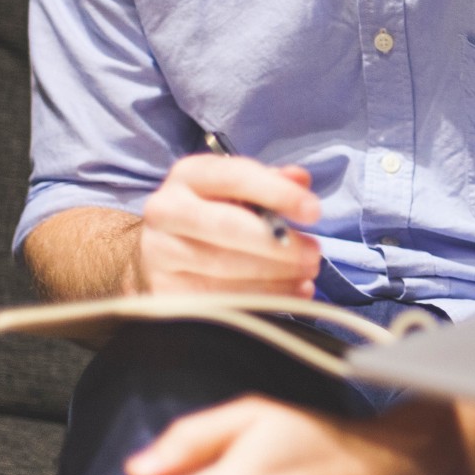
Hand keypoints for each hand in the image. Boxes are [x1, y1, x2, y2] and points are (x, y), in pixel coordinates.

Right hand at [134, 154, 321, 295]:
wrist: (163, 250)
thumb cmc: (214, 212)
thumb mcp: (239, 189)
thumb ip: (271, 182)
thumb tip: (301, 179)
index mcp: (189, 175)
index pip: (234, 177)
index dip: (277, 193)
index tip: (314, 212)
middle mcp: (166, 210)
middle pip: (226, 226)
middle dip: (278, 243)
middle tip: (314, 254)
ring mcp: (161, 254)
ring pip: (224, 268)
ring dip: (276, 275)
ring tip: (307, 274)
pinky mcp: (165, 292)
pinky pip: (219, 299)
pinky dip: (262, 299)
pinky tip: (290, 293)